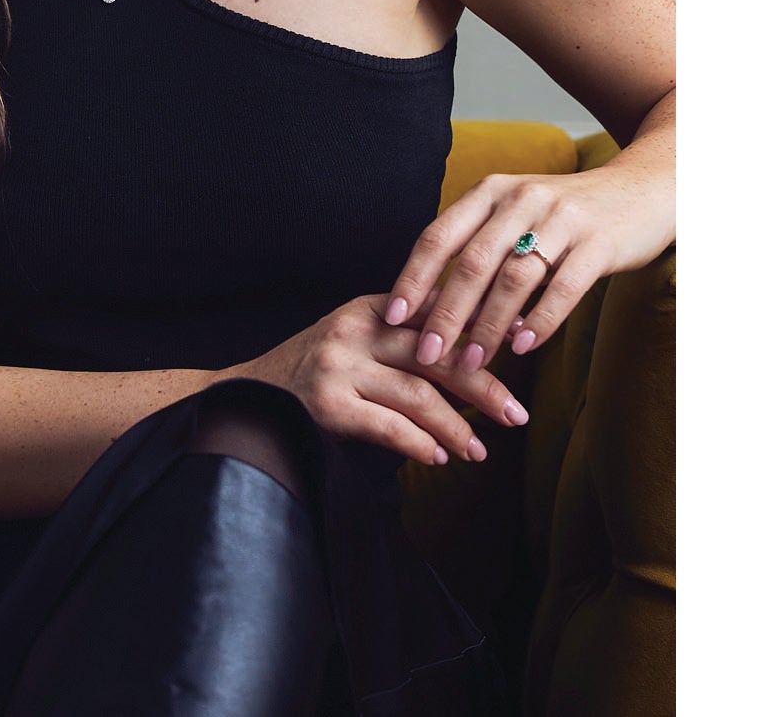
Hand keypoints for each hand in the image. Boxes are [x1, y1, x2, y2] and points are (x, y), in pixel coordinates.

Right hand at [218, 293, 529, 467]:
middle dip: (485, 384)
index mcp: (373, 308)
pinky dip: (418, 443)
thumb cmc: (311, 375)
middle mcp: (356, 329)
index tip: (526, 341)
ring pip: (418, 393)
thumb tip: (476, 355)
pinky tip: (439, 458)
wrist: (240, 399)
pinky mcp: (325, 405)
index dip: (486, 328)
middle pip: (438, 353)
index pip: (441, 313)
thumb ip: (404, 341)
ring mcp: (338, 366)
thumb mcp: (357, 342)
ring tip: (480, 452)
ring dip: (456, 425)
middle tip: (517, 413)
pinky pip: (386, 425)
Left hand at [383, 164, 674, 369]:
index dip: (413, 278)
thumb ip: (481, 247)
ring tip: (472, 363)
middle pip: (472, 262)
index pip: (439, 236)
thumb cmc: (570, 214)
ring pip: (514, 278)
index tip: (394, 318)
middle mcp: (523, 198)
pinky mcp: (599, 241)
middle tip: (427, 355)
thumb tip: (436, 308)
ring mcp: (563, 218)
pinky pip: (563, 287)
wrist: (644, 189)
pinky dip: (540, 320)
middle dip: (446, 314)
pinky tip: (524, 346)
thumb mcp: (519, 213)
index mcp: (493, 190)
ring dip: (489, 326)